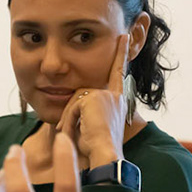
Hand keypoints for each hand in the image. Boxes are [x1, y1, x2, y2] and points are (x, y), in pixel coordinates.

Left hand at [56, 33, 133, 169]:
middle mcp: (114, 95)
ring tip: (74, 137)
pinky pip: (72, 106)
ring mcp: (105, 94)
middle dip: (71, 117)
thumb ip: (84, 114)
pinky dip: (68, 122)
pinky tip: (72, 133)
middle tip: (69, 126)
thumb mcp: (91, 128)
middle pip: (81, 94)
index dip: (121, 54)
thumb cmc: (98, 150)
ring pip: (74, 101)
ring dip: (69, 122)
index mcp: (118, 100)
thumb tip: (68, 115)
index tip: (124, 36)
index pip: (118, 72)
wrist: (105, 156)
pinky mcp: (94, 97)